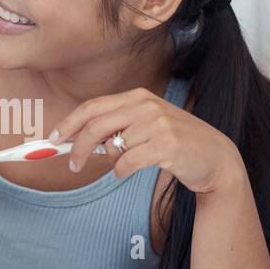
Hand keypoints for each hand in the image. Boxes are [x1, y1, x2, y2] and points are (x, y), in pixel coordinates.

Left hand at [51, 87, 245, 194]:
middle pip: (96, 125)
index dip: (69, 123)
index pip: (93, 107)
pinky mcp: (166, 145)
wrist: (216, 158)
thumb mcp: (147, 127)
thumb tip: (81, 142)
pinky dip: (122, 171)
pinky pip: (127, 162)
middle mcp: (146, 106)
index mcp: (138, 97)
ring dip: (111, 161)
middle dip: (77, 147)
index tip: (53, 139)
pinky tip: (129, 171)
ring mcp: (158, 124)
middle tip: (72, 165)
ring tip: (126, 164)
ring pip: (113, 147)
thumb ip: (118, 129)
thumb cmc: (177, 144)